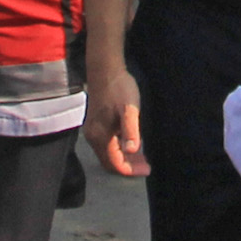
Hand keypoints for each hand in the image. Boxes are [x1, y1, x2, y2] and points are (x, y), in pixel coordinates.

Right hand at [82, 60, 147, 178]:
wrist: (105, 70)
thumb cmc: (119, 89)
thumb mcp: (129, 110)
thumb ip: (131, 130)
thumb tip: (132, 150)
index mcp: (100, 136)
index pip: (115, 163)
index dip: (131, 170)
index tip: (148, 169)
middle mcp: (93, 137)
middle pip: (110, 162)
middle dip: (128, 167)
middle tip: (146, 166)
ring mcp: (92, 131)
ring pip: (108, 154)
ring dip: (124, 159)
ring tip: (142, 159)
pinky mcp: (95, 124)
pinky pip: (107, 144)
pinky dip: (119, 149)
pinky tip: (132, 144)